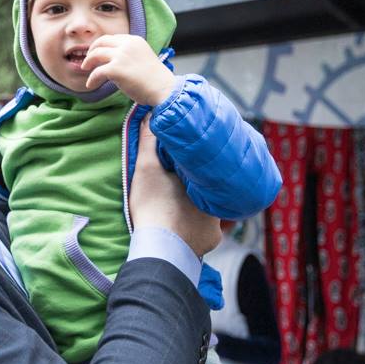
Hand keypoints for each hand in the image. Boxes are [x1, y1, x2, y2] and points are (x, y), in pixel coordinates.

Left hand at [80, 34, 174, 105]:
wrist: (163, 88)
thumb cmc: (155, 79)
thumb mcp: (143, 57)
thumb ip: (130, 54)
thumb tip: (114, 60)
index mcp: (134, 40)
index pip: (112, 38)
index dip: (101, 45)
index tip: (97, 53)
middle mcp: (127, 45)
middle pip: (101, 42)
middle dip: (91, 50)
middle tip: (87, 60)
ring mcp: (121, 56)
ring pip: (96, 55)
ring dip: (88, 62)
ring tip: (85, 69)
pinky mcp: (116, 69)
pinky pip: (97, 72)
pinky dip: (92, 79)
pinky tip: (91, 84)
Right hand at [128, 120, 220, 256]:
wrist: (158, 249)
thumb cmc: (154, 206)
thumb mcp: (147, 168)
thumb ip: (149, 141)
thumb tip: (150, 114)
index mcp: (206, 185)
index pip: (203, 173)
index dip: (193, 171)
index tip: (183, 170)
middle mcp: (217, 206)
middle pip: (206, 194)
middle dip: (195, 193)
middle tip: (177, 194)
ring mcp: (215, 229)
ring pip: (207, 216)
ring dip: (195, 214)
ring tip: (177, 213)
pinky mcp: (209, 245)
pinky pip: (204, 236)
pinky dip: (194, 234)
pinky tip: (181, 231)